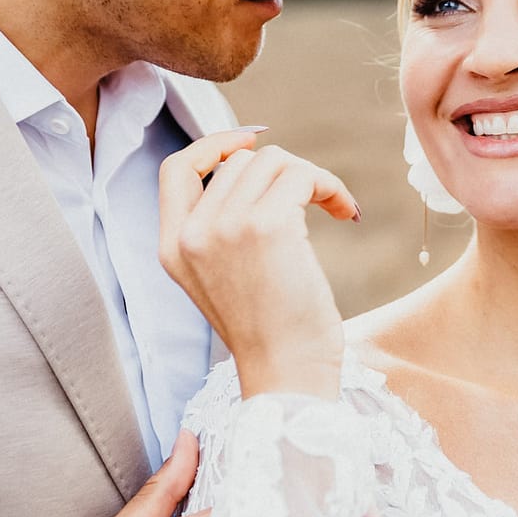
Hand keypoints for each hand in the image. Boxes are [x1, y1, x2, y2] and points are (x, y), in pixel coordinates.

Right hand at [159, 129, 358, 400]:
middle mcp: (191, 233)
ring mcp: (225, 227)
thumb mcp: (221, 277)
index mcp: (171, 247)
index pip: (175, 168)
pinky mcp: (266, 226)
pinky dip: (330, 185)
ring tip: (334, 207)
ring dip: (311, 177)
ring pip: (272, 161)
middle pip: (239, 161)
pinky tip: (346, 213)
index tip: (251, 141)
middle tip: (316, 200)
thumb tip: (252, 158)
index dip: (214, 145)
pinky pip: (302, 175)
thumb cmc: (270, 331)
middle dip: (284, 172)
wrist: (287, 375)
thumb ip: (219, 226)